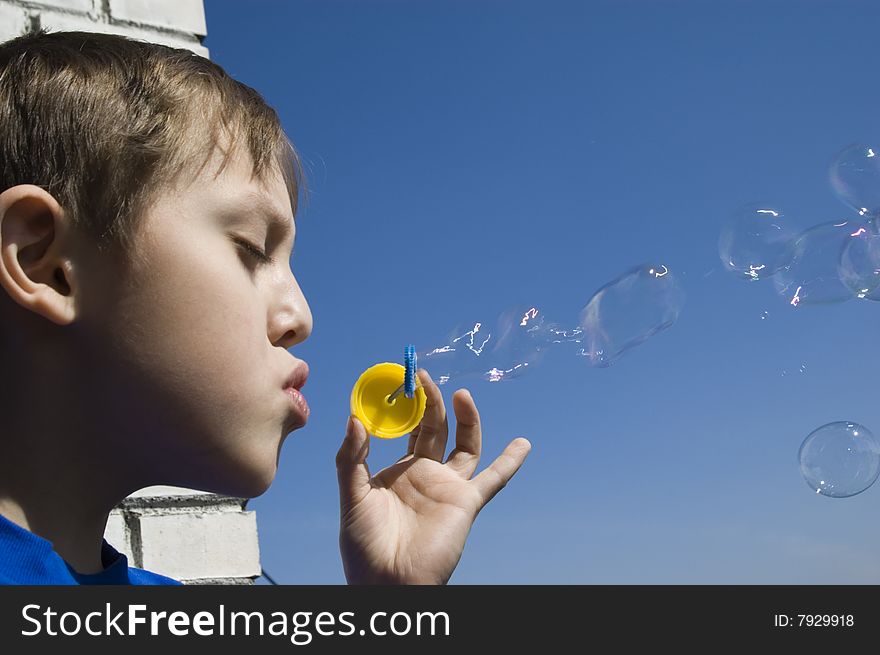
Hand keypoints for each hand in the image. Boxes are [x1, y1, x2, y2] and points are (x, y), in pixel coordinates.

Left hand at [336, 369, 530, 583]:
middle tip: (423, 376)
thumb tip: (355, 419)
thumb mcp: (352, 496)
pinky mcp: (466, 502)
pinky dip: (510, 462)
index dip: (402, 404)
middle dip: (430, 401)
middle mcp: (424, 473)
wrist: (387, 583)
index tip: (398, 378)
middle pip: (433, 428)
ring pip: (464, 444)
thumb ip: (351, 458)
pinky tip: (523, 444)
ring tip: (461, 395)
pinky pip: (494, 479)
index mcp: (396, 470)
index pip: (402, 428)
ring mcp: (447, 486)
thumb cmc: (364, 545)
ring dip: (466, 418)